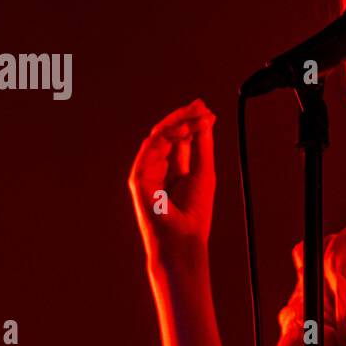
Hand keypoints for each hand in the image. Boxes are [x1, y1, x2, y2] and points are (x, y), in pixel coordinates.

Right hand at [127, 99, 216, 267]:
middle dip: (183, 117)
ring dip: (177, 123)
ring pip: (157, 137)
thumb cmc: (195, 212)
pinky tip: (183, 130)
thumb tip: (206, 119)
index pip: (180, 138)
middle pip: (167, 134)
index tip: (207, 110)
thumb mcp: (204, 171)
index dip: (192, 122)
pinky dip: (166, 137)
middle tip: (200, 106)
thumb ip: (202, 145)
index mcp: (174, 168)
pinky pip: (149, 149)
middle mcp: (159, 167)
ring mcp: (147, 172)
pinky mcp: (138, 178)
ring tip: (196, 117)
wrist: (183, 239)